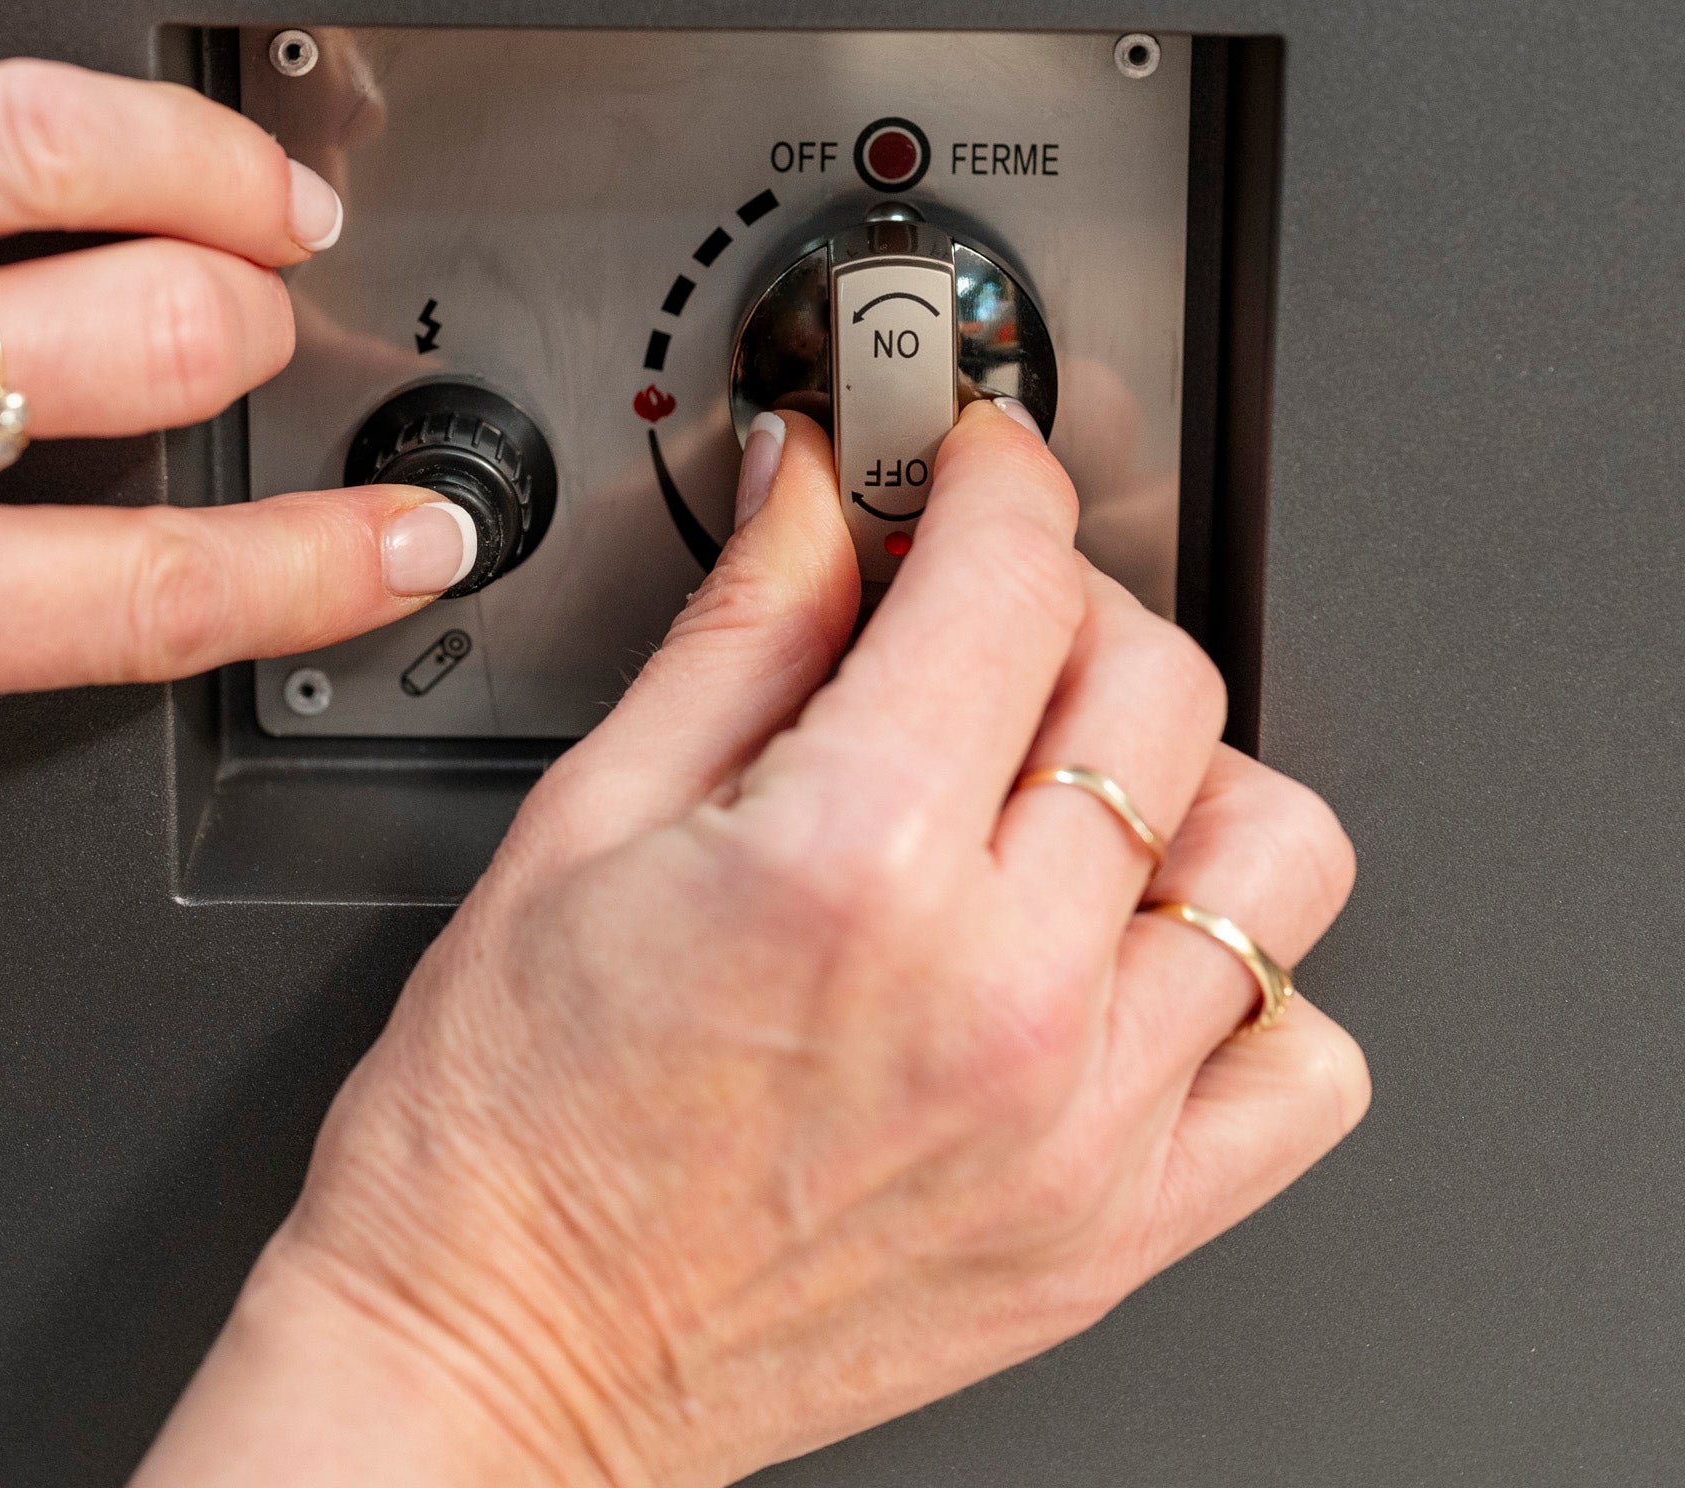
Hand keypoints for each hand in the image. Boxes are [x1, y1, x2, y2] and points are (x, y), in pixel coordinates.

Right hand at [138, 405, 1366, 1485]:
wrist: (507, 1346)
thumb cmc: (509, 1114)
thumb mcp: (589, 815)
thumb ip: (742, 626)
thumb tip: (813, 489)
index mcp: (850, 856)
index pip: (1011, 576)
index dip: (991, 476)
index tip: (969, 466)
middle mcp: (999, 987)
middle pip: (1158, 679)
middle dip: (1066, 601)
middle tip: (979, 618)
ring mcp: (1083, 1116)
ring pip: (1272, 846)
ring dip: (1181, 775)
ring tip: (1065, 787)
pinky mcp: (1120, 1223)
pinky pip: (1305, 1060)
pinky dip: (1244, 973)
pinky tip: (1128, 955)